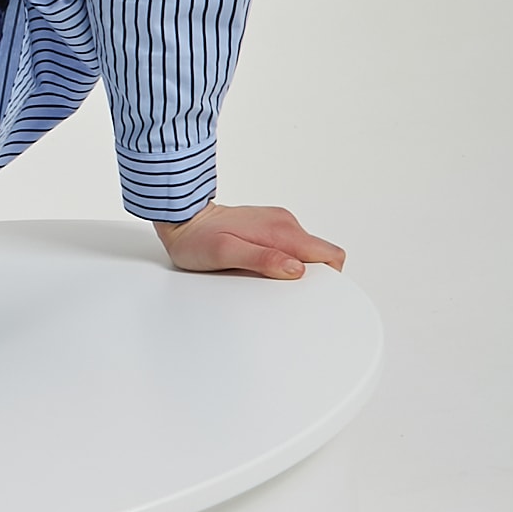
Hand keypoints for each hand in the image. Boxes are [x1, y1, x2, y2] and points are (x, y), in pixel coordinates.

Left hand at [152, 201, 345, 279]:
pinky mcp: (269, 227)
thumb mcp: (226, 254)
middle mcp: (285, 223)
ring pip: (304, 253)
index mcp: (282, 230)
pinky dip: (281, 261)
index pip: (330, 254)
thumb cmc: (198, 239)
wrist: (182, 218)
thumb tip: (296, 269)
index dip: (329, 278)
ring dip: (292, 269)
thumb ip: (263, 260)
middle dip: (309, 277)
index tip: (310, 293)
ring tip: (263, 278)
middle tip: (280, 290)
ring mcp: (278, 224)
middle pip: (319, 256)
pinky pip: (288, 248)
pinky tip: (258, 267)